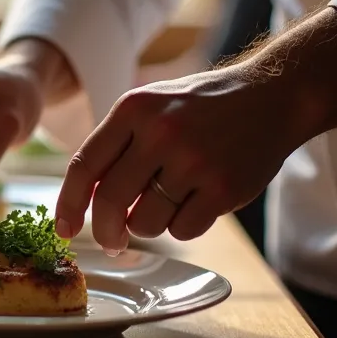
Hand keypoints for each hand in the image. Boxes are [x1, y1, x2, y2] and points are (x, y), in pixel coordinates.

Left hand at [54, 67, 308, 253]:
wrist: (272, 96)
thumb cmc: (200, 107)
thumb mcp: (151, 105)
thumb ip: (115, 145)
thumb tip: (84, 201)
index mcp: (133, 109)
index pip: (83, 166)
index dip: (68, 204)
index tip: (64, 229)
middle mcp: (159, 132)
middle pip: (110, 201)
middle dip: (106, 230)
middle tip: (112, 240)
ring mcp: (193, 160)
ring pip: (146, 222)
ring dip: (150, 225)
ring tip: (170, 201)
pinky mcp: (223, 187)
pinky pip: (183, 230)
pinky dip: (183, 225)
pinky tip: (197, 202)